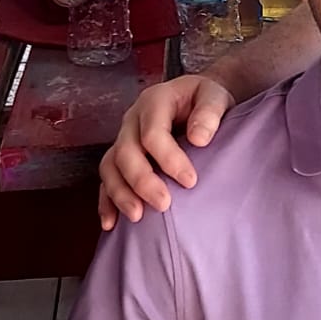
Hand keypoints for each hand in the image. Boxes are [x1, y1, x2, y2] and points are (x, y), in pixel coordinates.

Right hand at [98, 74, 235, 227]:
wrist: (197, 100)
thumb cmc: (206, 99)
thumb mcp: (214, 96)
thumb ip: (209, 112)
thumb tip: (199, 139)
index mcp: (155, 101)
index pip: (153, 133)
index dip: (169, 159)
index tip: (190, 182)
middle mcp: (133, 119)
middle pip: (126, 152)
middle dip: (142, 181)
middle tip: (163, 204)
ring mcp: (123, 138)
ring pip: (110, 167)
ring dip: (120, 193)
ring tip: (137, 217)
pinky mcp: (121, 158)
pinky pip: (106, 179)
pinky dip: (106, 201)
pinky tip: (111, 223)